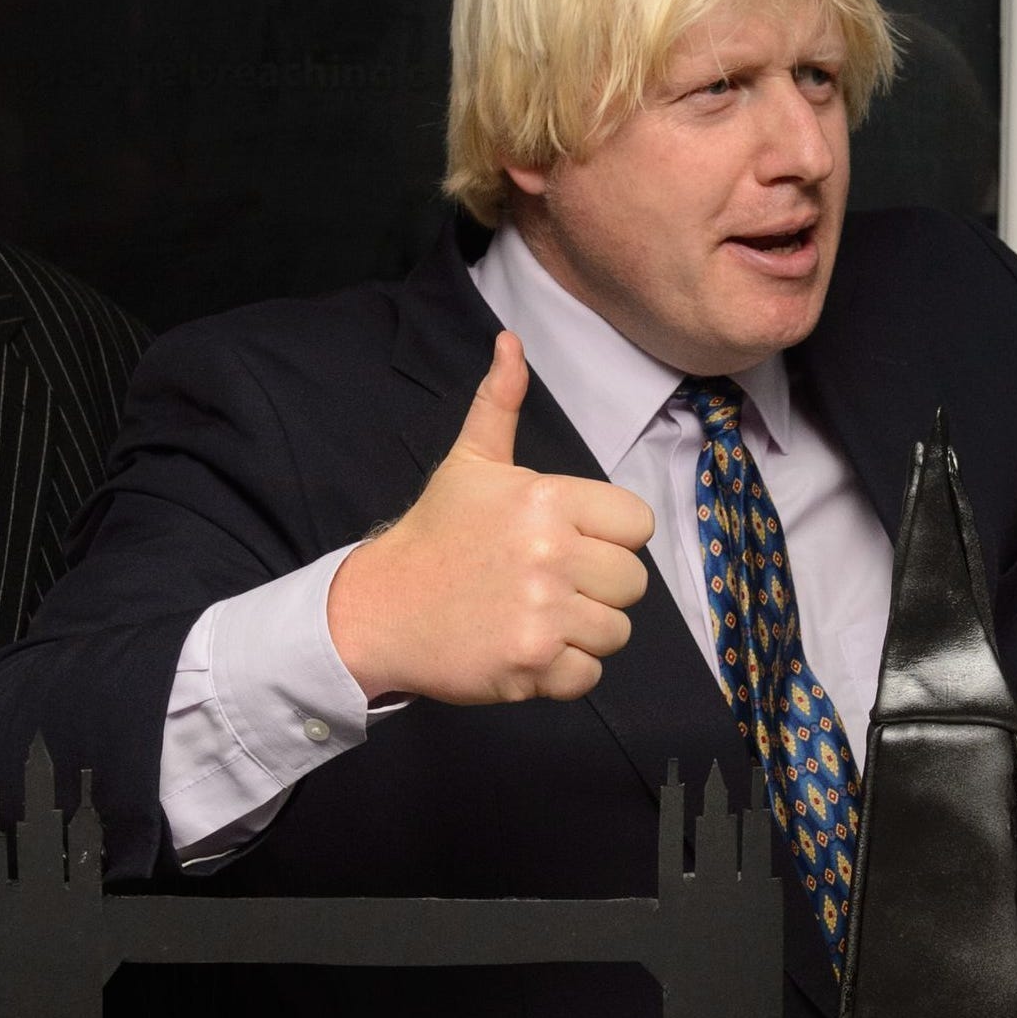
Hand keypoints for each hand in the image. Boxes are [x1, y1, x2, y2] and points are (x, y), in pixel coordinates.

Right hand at [328, 332, 656, 702]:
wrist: (379, 609)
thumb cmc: (436, 536)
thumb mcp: (470, 464)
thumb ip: (500, 404)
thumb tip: (510, 342)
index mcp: (548, 501)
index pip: (637, 524)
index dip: (611, 538)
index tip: (570, 543)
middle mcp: (552, 554)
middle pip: (633, 582)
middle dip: (598, 588)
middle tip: (547, 584)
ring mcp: (543, 612)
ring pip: (616, 631)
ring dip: (582, 632)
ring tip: (535, 615)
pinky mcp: (532, 664)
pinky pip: (589, 675)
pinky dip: (563, 673)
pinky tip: (526, 649)